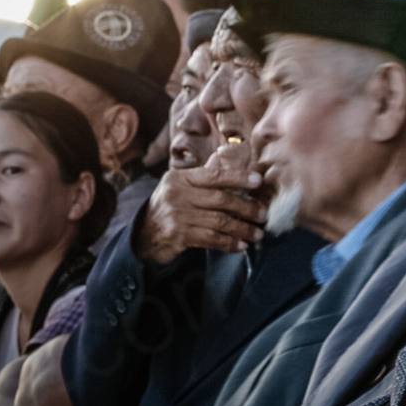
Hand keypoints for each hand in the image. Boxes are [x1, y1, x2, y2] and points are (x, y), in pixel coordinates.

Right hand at [136, 143, 269, 264]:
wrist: (141, 234)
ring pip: (219, 221)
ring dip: (242, 229)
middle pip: (221, 199)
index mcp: (181, 178)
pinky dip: (229, 243)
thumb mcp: (180, 186)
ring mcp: (177, 216)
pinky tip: (241, 246)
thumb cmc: (169, 206)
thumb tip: (229, 160)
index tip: (258, 181)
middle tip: (263, 215)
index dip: (238, 177)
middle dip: (246, 207)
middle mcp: (178, 194)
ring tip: (258, 234)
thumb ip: (203, 176)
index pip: (214, 175)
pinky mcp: (178, 236)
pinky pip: (211, 239)